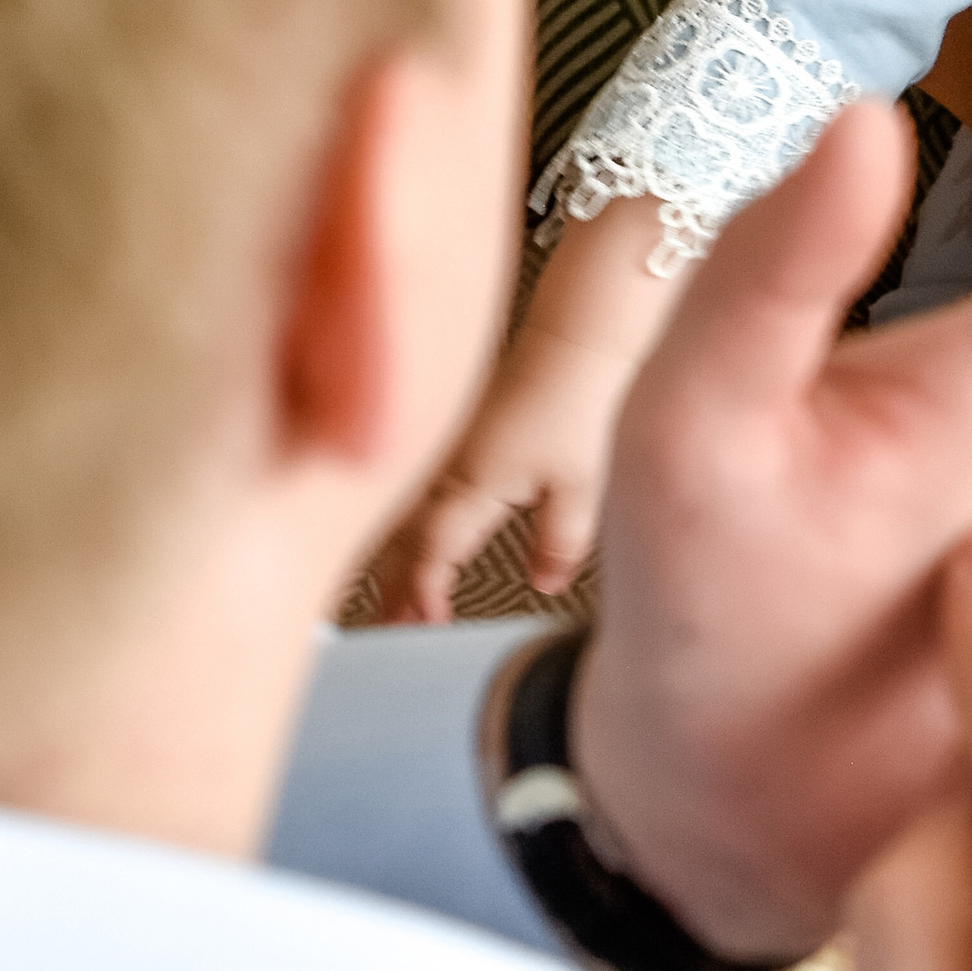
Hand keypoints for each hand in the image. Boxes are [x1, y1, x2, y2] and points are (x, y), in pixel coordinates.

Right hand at [382, 196, 674, 620]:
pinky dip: (404, 525)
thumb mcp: (580, 485)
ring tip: (393, 597)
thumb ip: (561, 542)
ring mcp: (441, 452)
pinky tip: (410, 540)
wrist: (567, 344)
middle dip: (393, 586)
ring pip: (400, 518)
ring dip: (395, 558)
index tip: (429, 622)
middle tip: (392, 627)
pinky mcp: (448, 440)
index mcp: (469, 484)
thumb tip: (543, 582)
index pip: (431, 553)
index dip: (423, 592)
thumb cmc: (572, 404)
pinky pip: (410, 493)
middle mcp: (444, 470)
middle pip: (402, 541)